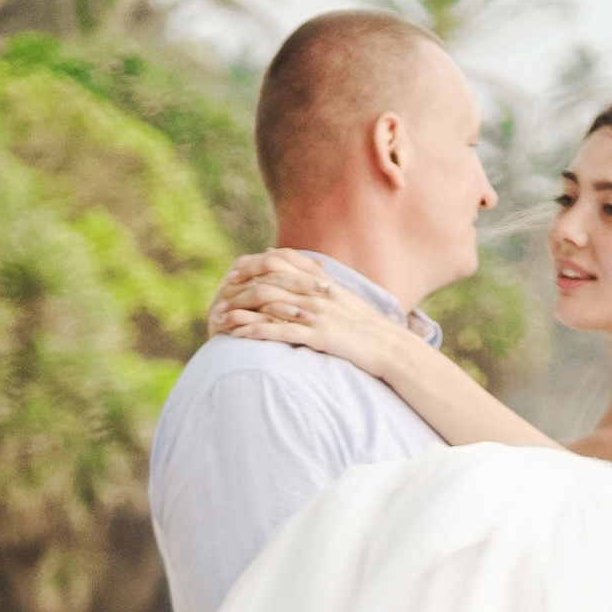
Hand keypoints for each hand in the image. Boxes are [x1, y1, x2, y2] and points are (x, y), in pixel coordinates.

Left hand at [206, 252, 406, 374]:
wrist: (392, 348)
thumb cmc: (369, 329)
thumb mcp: (346, 300)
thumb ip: (322, 287)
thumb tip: (305, 278)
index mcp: (323, 283)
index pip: (281, 263)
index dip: (254, 265)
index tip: (234, 273)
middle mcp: (317, 293)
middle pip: (269, 281)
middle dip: (240, 288)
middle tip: (219, 296)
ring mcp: (317, 314)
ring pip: (269, 305)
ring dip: (241, 312)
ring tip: (219, 319)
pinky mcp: (319, 336)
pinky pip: (280, 331)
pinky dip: (255, 332)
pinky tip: (237, 336)